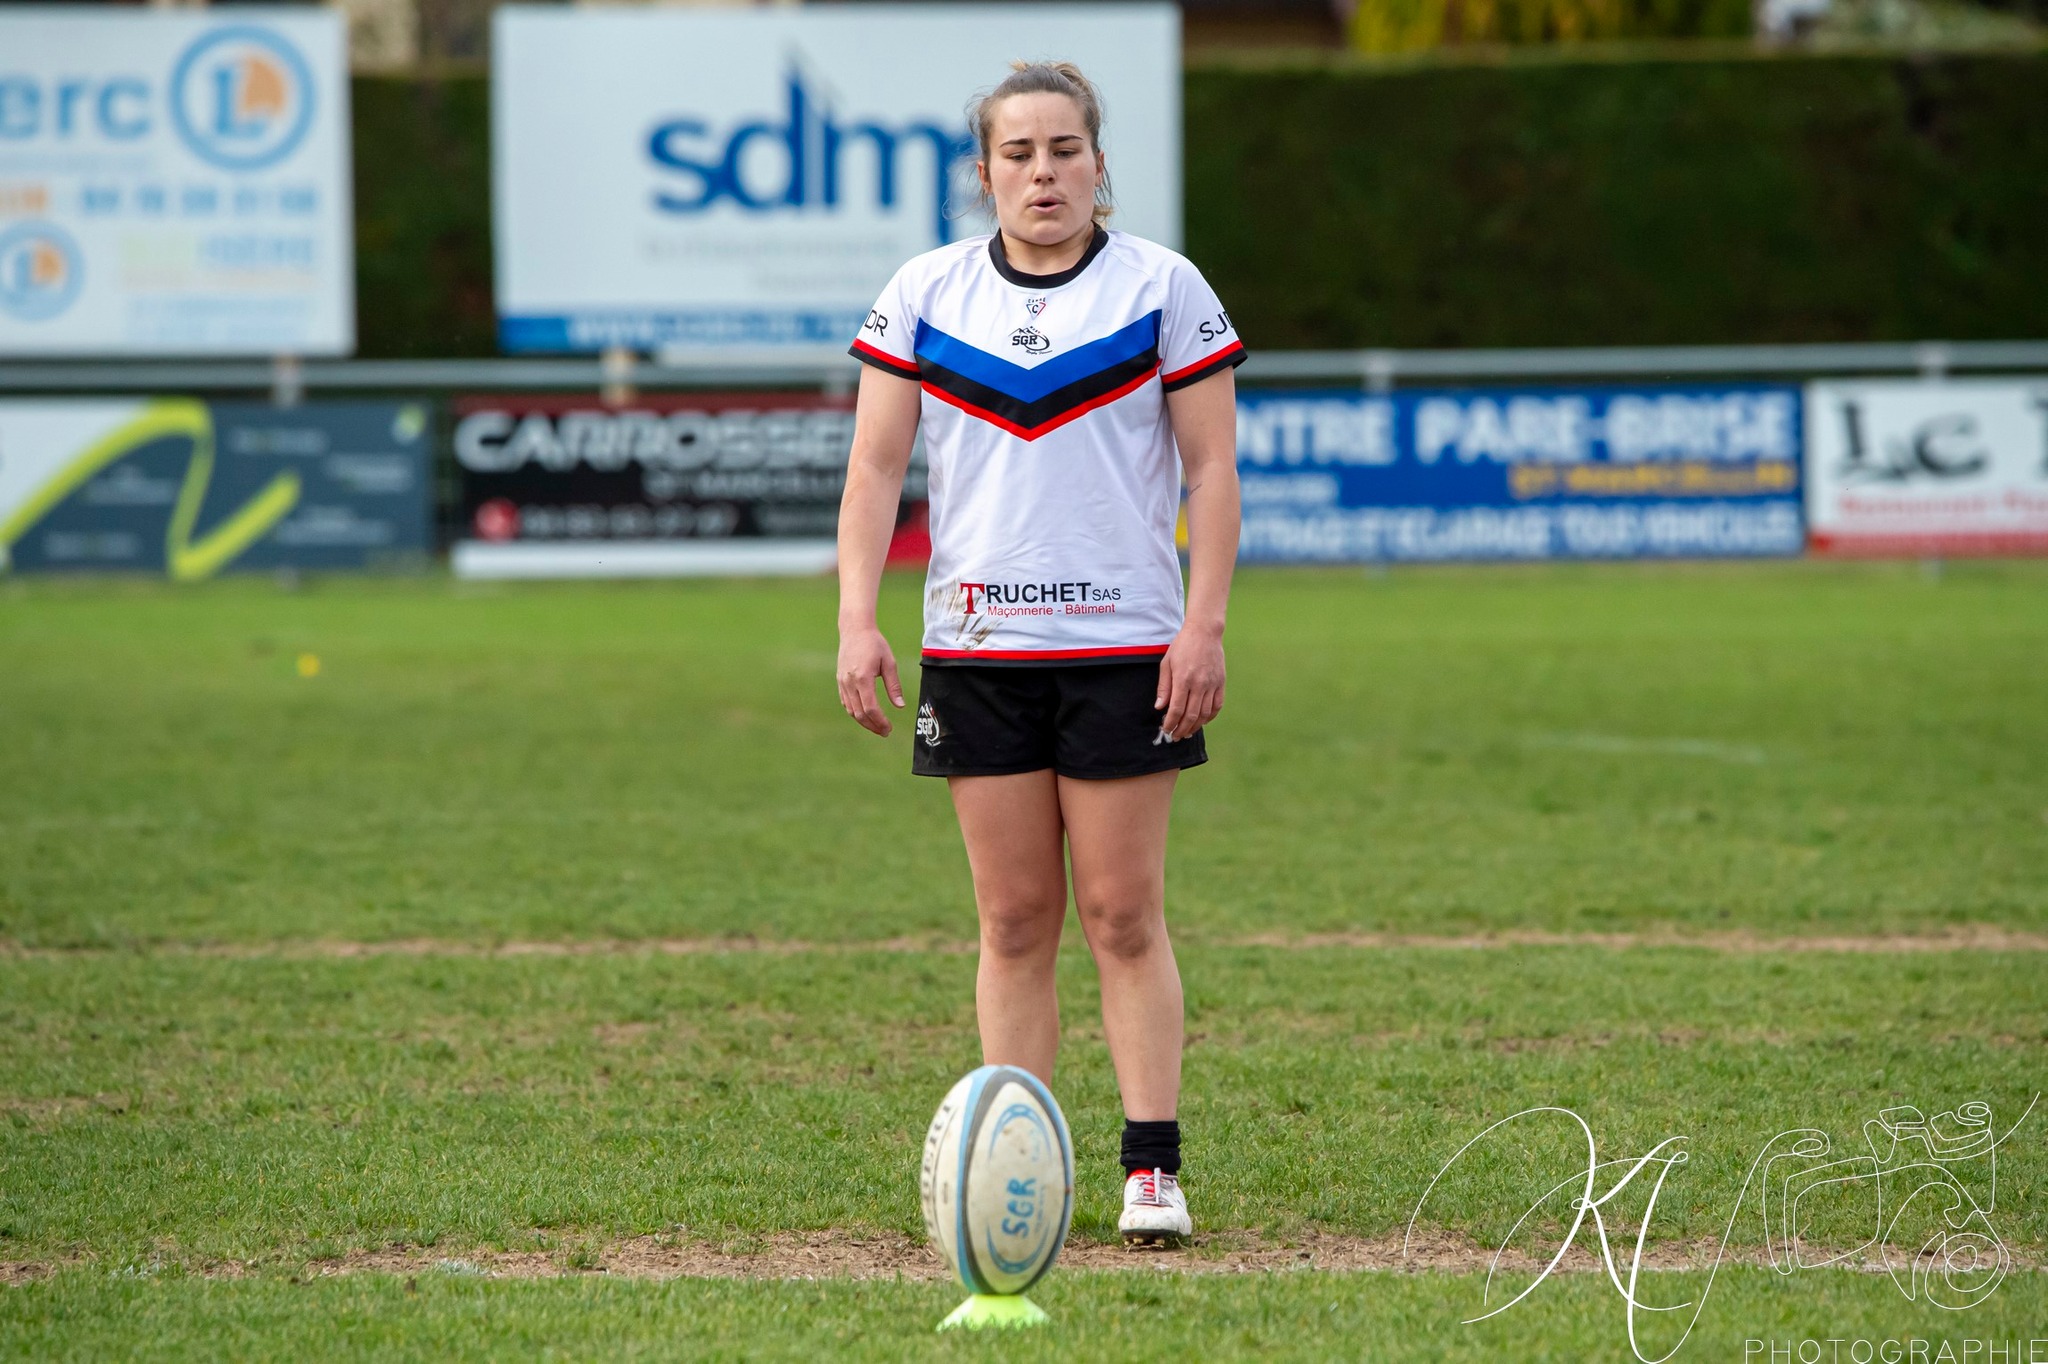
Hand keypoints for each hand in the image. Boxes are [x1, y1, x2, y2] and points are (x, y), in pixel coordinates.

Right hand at [837, 625, 903, 735]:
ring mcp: (842, 682)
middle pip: (859, 713)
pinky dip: (855, 712)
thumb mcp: (889, 662)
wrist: (855, 630)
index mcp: (863, 678)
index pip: (870, 708)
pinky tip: (866, 716)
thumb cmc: (875, 644)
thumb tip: (900, 706)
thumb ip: (894, 686)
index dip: (880, 721)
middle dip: (873, 726)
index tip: (889, 728)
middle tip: (885, 732)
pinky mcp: (840, 681)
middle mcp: (850, 682)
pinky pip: (846, 703)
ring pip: (851, 710)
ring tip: (877, 726)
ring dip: (864, 722)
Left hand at [1155, 626, 1223, 742]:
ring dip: (1195, 726)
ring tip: (1187, 732)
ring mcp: (1212, 684)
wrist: (1204, 632)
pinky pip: (1217, 706)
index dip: (1171, 723)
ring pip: (1205, 714)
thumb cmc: (1182, 646)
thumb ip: (1164, 687)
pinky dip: (1210, 717)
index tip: (1166, 729)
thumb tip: (1159, 707)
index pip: (1176, 709)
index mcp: (1183, 679)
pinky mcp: (1221, 683)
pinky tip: (1202, 721)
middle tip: (1175, 736)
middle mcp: (1199, 684)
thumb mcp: (1167, 663)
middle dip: (1182, 729)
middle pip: (1191, 715)